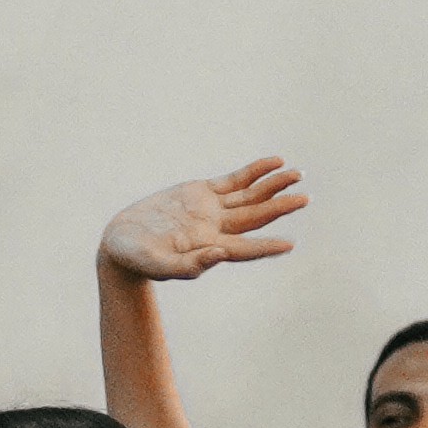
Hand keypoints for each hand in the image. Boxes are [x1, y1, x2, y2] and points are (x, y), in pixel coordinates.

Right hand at [100, 160, 307, 287]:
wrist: (122, 240)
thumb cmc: (137, 259)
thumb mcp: (158, 265)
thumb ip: (188, 265)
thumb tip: (219, 256)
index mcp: (209, 249)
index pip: (245, 248)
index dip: (266, 247)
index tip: (289, 245)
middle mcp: (217, 229)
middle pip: (255, 217)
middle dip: (280, 207)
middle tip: (305, 198)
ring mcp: (212, 209)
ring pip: (250, 196)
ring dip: (274, 186)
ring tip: (297, 174)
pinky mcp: (202, 192)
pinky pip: (235, 180)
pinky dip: (254, 172)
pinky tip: (275, 162)